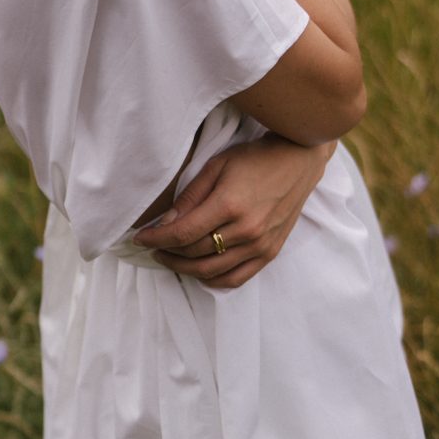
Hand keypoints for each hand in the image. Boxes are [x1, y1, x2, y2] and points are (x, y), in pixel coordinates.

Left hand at [133, 134, 337, 287]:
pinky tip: (199, 271)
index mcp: (229, 205)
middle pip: (194, 254)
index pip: (182, 233)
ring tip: (171, 258)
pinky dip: (212, 279)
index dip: (156, 239)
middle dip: (167, 253)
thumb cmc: (256, 158)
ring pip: (211, 271)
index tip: (140, 238)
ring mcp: (260, 245)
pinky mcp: (270, 253)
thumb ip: (190, 197)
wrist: (299, 161)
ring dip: (184, 269)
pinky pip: (235, 278)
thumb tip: (165, 222)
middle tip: (153, 247)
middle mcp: (246, 230)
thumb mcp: (217, 166)